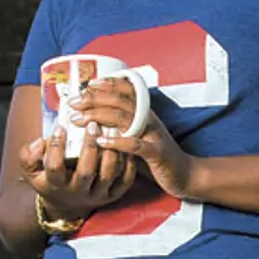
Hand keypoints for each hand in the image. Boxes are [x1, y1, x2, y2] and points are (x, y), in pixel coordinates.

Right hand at [16, 118, 136, 219]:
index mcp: (56, 184)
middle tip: (92, 124)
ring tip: (112, 129)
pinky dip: (128, 163)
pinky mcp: (113, 194)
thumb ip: (28, 155)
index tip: (59, 128)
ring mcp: (97, 194)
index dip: (56, 148)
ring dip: (111, 152)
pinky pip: (125, 180)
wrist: (66, 204)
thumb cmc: (48, 179)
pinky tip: (125, 144)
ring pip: (108, 175)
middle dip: (90, 147)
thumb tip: (41, 141)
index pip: (55, 167)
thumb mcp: (31, 169)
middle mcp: (78, 191)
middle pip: (86, 172)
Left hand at [73, 77, 201, 199]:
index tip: (86, 84)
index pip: (125, 91)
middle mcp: (149, 119)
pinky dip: (117, 142)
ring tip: (79, 119)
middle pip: (119, 101)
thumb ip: (122, 127)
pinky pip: (135, 145)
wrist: (185, 174)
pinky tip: (101, 141)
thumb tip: (93, 120)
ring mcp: (153, 134)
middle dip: (94, 99)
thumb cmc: (157, 156)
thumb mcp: (139, 136)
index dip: (106, 84)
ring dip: (99, 116)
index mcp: (144, 113)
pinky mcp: (156, 152)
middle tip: (73, 102)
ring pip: (124, 118)